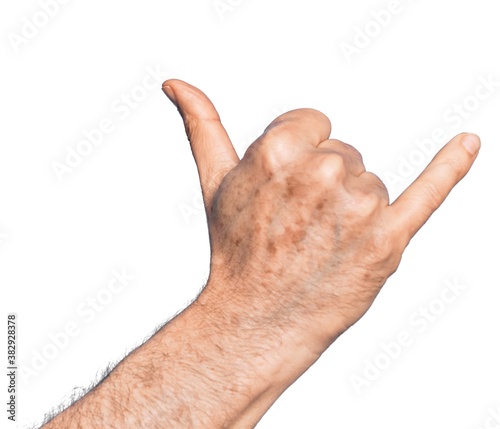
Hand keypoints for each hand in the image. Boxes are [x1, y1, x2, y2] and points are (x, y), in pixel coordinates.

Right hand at [163, 80, 479, 354]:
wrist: (256, 318)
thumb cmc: (235, 252)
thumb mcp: (216, 183)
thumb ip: (203, 126)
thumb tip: (177, 84)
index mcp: (278, 152)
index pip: (316, 123)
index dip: (300, 153)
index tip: (286, 189)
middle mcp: (320, 175)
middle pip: (345, 153)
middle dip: (325, 183)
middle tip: (299, 223)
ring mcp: (356, 209)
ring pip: (371, 181)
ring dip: (351, 207)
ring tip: (319, 242)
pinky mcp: (386, 240)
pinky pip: (429, 192)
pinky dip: (450, 167)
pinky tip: (465, 144)